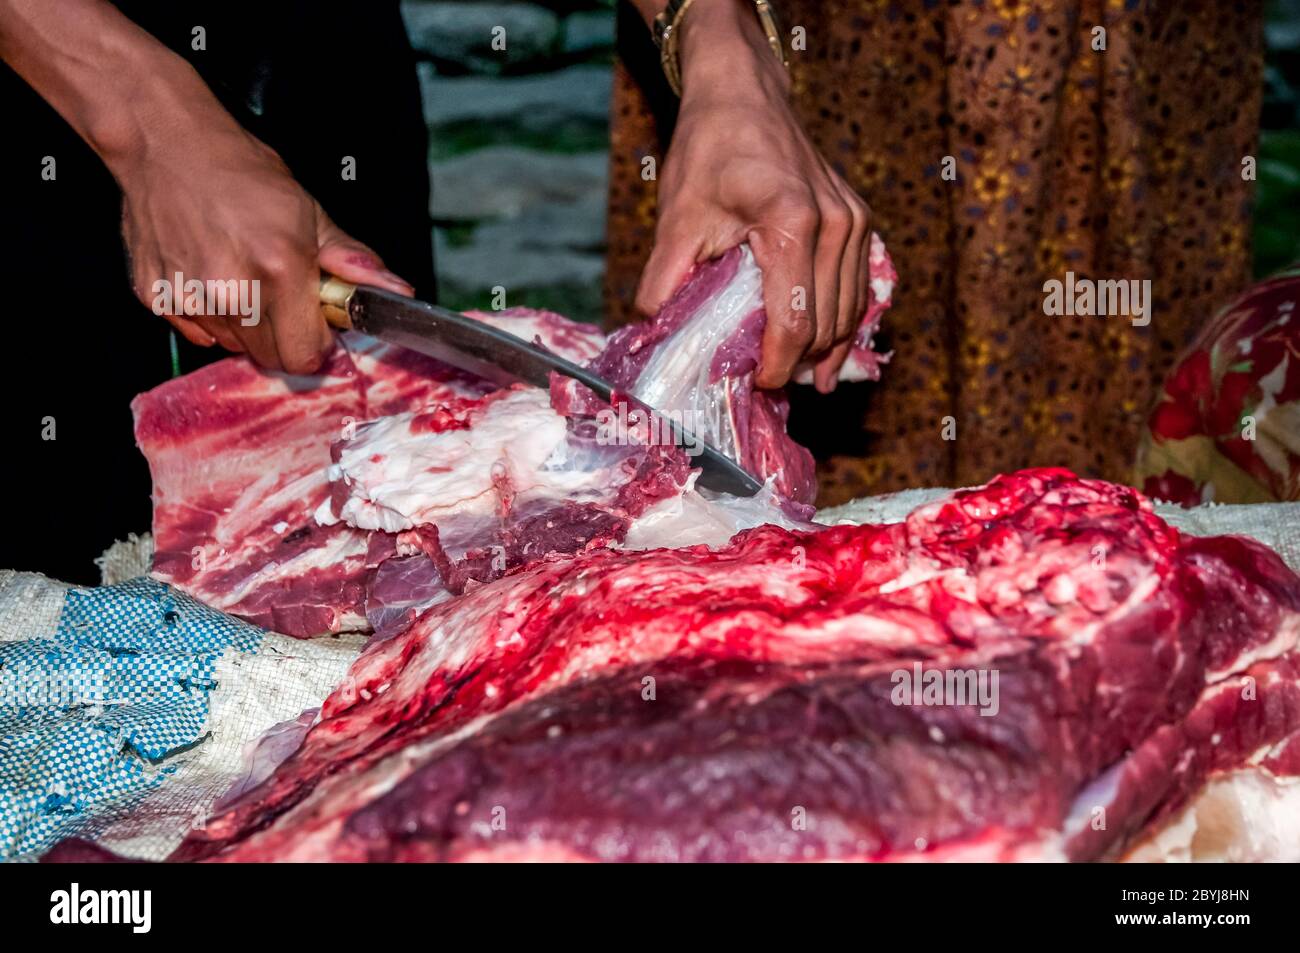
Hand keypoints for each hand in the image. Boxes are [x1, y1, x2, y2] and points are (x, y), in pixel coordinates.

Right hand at [118, 120, 411, 372]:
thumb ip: (351, 262)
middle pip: (271, 357)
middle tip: (281, 293)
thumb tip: (394, 291)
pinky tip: (211, 274)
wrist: (166, 143)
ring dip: (246, 325)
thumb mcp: (309, 212)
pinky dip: (210, 314)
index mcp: (279, 269)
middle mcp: (232, 291)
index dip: (316, 342)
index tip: (315, 322)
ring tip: (244, 275)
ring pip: (234, 346)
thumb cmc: (239, 172)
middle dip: (284, 335)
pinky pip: (198, 332)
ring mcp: (191, 297)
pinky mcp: (157, 298)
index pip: (305, 355)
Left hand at [635, 0, 872, 391]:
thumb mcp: (678, 216)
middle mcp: (835, 224)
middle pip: (826, 323)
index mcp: (792, 223)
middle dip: (798, 363)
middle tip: (766, 388)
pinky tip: (822, 351)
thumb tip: (652, 331)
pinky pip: (858, 288)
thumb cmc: (709, 149)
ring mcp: (853, 222)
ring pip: (849, 311)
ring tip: (796, 378)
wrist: (744, 95)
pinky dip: (841, 322)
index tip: (755, 386)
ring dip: (824, 350)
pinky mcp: (859, 221)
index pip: (794, 319)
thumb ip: (666, 278)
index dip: (776, 364)